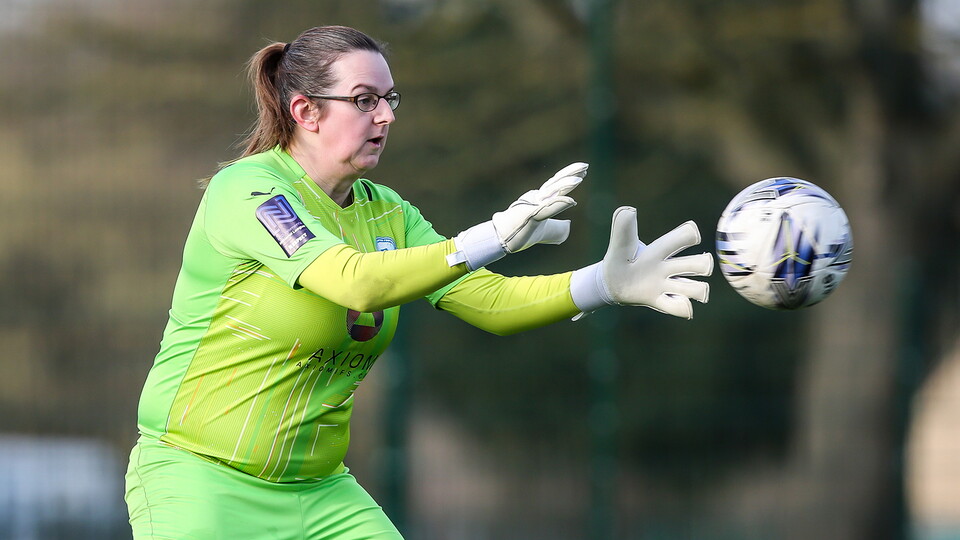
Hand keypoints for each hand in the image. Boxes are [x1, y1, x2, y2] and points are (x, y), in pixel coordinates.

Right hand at [447, 162, 587, 269]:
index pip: (558, 185)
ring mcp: (534, 205)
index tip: (584, 171)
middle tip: (585, 166)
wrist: (504, 238)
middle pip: (557, 183)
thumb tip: (569, 225)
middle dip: (571, 173)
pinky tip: (571, 201)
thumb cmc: (523, 232)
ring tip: (580, 178)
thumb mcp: (546, 232)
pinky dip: (560, 203)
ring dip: (566, 184)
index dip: (570, 177)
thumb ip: (558, 228)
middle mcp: (538, 198)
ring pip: (552, 191)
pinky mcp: (531, 214)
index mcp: (541, 200)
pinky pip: (548, 208)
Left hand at [571, 206, 713, 318]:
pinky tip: (675, 303)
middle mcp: (669, 268)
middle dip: (702, 264)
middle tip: (689, 267)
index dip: (691, 234)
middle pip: (700, 264)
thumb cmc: (618, 260)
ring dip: (695, 290)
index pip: (685, 237)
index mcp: (661, 250)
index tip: (692, 235)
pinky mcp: (660, 302)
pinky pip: (681, 308)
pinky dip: (683, 307)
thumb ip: (623, 228)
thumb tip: (629, 210)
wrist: (610, 284)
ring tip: (678, 289)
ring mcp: (667, 286)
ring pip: (697, 289)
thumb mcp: (620, 245)